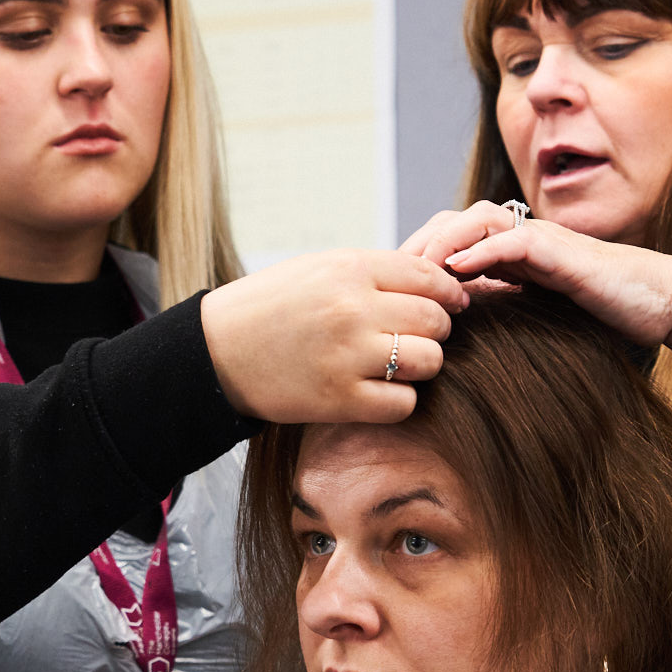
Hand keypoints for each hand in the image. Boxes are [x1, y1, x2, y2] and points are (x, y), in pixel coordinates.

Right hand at [200, 250, 465, 422]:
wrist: (217, 351)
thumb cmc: (272, 306)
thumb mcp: (320, 269)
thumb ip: (375, 273)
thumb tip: (438, 282)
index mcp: (349, 269)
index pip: (429, 277)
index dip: (450, 292)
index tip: (454, 303)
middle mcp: (352, 309)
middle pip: (435, 320)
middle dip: (435, 330)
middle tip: (418, 336)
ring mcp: (347, 356)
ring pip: (428, 361)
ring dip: (421, 365)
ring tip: (399, 364)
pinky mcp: (340, 400)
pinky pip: (403, 403)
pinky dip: (399, 399)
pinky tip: (379, 390)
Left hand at [402, 201, 671, 349]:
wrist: (662, 304)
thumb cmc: (606, 316)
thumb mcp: (540, 317)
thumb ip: (502, 312)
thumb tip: (455, 332)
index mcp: (512, 253)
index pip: (451, 239)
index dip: (417, 257)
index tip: (388, 287)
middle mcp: (522, 238)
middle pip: (453, 221)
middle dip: (417, 244)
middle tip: (387, 277)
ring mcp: (541, 240)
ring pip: (476, 220)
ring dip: (441, 241)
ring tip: (414, 270)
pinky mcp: (561, 250)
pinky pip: (512, 239)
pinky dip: (481, 250)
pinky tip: (455, 270)